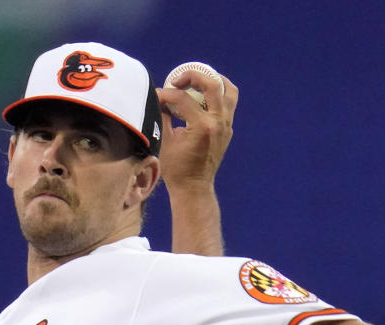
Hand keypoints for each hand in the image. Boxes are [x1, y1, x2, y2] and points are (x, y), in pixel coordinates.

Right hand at [156, 70, 237, 255]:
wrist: (194, 188)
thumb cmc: (176, 168)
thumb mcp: (164, 140)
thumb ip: (163, 115)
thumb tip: (159, 97)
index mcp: (202, 126)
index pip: (183, 98)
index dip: (166, 93)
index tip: (156, 95)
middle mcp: (218, 123)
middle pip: (212, 84)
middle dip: (193, 76)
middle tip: (178, 79)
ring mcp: (226, 125)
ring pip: (228, 90)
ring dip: (213, 80)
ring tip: (198, 80)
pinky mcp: (228, 129)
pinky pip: (228, 103)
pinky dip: (217, 94)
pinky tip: (202, 96)